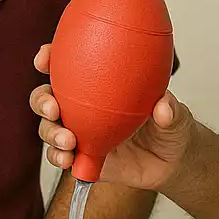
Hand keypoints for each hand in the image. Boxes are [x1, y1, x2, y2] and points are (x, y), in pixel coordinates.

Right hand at [30, 43, 193, 190]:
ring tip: (68, 141)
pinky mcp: (82, 157)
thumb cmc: (171, 125)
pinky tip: (68, 159)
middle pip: (47, 98)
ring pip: (49, 128)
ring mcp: (80, 131)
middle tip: (53, 108)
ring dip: (51, 133)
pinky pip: (61, 156)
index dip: (50, 58)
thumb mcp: (177, 115)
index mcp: (99, 84)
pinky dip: (59, 157)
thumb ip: (170, 111)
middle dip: (41, 101)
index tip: (45, 57)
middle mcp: (83, 106)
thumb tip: (163, 106)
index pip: (67, 65)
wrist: (173, 161)